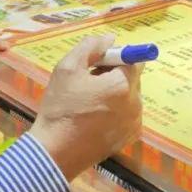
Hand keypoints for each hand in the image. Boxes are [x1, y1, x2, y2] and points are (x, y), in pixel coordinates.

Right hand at [30, 34, 142, 180]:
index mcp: (123, 85)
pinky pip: (127, 114)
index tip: (97, 64)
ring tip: (88, 103)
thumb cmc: (60, 108)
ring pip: (129, 96)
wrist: (55, 153)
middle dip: (113, 75)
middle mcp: (136, 104)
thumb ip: (91, 47)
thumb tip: (110, 38)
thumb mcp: (67, 69)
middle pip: (132, 78)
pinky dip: (115, 112)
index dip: (116, 57)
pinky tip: (94, 118)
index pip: (135, 59)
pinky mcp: (129, 138)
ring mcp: (134, 123)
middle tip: (87, 83)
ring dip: (114, 94)